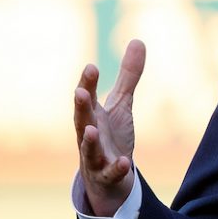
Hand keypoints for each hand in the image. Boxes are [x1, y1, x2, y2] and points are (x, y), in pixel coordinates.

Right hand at [73, 39, 145, 216]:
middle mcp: (89, 135)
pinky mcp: (106, 176)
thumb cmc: (110, 136)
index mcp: (92, 116)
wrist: (109, 178)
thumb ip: (128, 76)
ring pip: (89, 149)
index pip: (87, 97)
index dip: (88, 83)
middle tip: (79, 92)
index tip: (91, 66)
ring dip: (88, 140)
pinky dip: (116, 168)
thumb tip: (138, 40)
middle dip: (81, 106)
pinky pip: (111, 173)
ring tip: (90, 130)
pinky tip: (125, 162)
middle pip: (82, 120)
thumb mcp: (121, 105)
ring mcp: (95, 157)